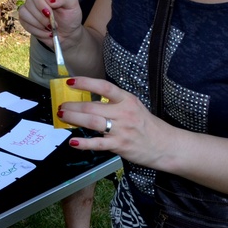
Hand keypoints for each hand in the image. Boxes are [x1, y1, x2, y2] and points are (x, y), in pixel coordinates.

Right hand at [18, 0, 83, 47]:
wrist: (68, 32)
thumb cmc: (71, 16)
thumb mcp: (72, 5)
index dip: (40, 1)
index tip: (49, 12)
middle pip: (29, 3)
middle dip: (41, 17)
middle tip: (54, 24)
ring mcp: (29, 8)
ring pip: (24, 13)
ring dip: (38, 24)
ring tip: (50, 28)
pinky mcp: (25, 19)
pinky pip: (24, 23)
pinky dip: (36, 30)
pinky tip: (46, 32)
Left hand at [58, 76, 172, 168]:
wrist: (166, 146)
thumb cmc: (147, 125)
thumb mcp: (134, 106)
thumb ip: (114, 102)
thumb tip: (89, 99)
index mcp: (127, 100)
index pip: (104, 87)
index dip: (85, 83)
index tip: (70, 82)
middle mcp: (123, 113)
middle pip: (92, 107)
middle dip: (72, 106)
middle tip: (61, 106)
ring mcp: (121, 130)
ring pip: (92, 122)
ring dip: (73, 119)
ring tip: (62, 117)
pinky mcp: (120, 145)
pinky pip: (98, 144)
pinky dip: (83, 143)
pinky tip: (73, 141)